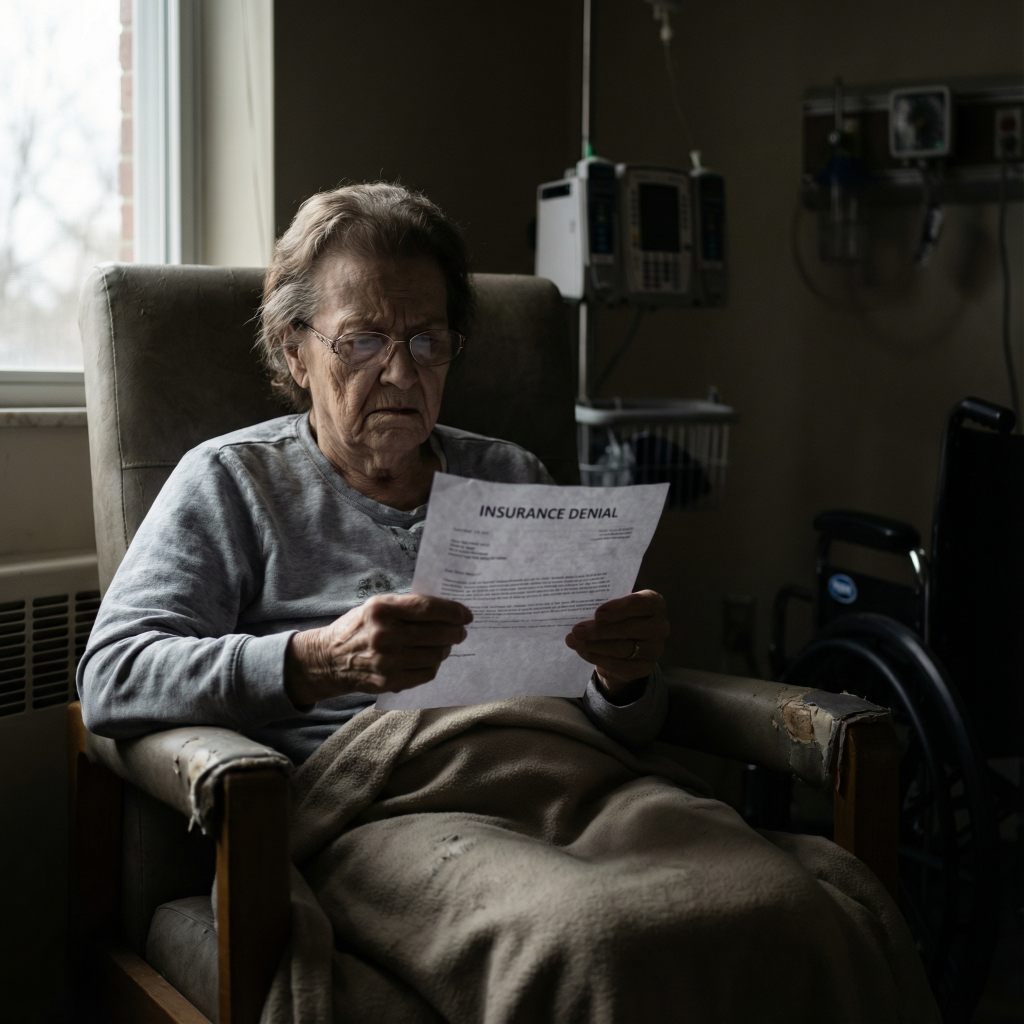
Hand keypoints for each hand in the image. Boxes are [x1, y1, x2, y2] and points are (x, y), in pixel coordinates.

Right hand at [285, 594, 471, 706]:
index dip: (452, 611)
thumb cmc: (358, 627)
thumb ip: (406, 606)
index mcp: (381, 610)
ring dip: (445, 648)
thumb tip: (445, 610)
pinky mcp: (389, 681)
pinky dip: (434, 664)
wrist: (330, 658)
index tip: (466, 614)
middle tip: (461, 630)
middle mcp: (384, 635)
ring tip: (445, 643)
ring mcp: (387, 661)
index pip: (428, 608)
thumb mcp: (376, 606)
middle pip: (436, 633)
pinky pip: (426, 673)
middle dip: (455, 631)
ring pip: (435, 655)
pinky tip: (431, 658)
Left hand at [564, 590, 668, 703]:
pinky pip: (620, 665)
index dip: (620, 608)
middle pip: (629, 628)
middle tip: (577, 630)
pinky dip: (598, 658)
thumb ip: (604, 603)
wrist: (622, 644)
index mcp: (655, 604)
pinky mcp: (644, 668)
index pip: (642, 603)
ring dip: (595, 645)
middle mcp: (660, 626)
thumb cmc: (617, 616)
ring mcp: (655, 649)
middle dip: (600, 630)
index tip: (597, 613)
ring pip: (623, 648)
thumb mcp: (614, 605)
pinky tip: (583, 652)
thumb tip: (580, 605)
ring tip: (575, 641)